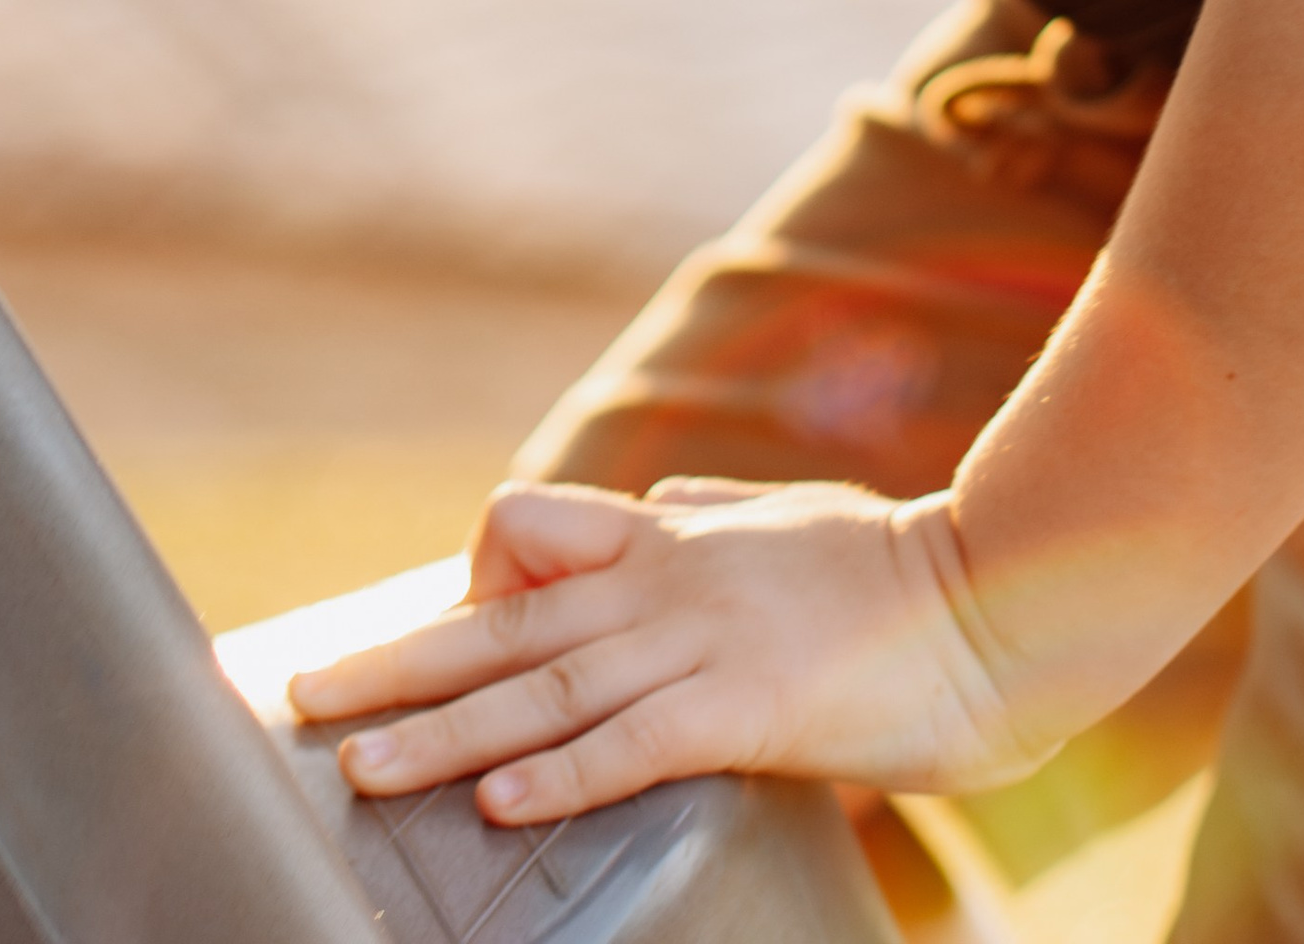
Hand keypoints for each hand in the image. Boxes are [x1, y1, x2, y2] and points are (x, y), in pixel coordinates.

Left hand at [286, 478, 1037, 823]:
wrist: (1002, 592)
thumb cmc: (904, 567)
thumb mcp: (785, 520)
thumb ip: (710, 516)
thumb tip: (663, 501)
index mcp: (672, 534)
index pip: (530, 534)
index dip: (470, 582)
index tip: (429, 628)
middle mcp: (666, 579)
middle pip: (501, 621)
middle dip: (395, 663)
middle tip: (302, 694)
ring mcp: (702, 639)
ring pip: (540, 688)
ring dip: (440, 733)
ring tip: (358, 765)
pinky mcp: (749, 706)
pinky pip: (629, 743)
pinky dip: (557, 772)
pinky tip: (496, 802)